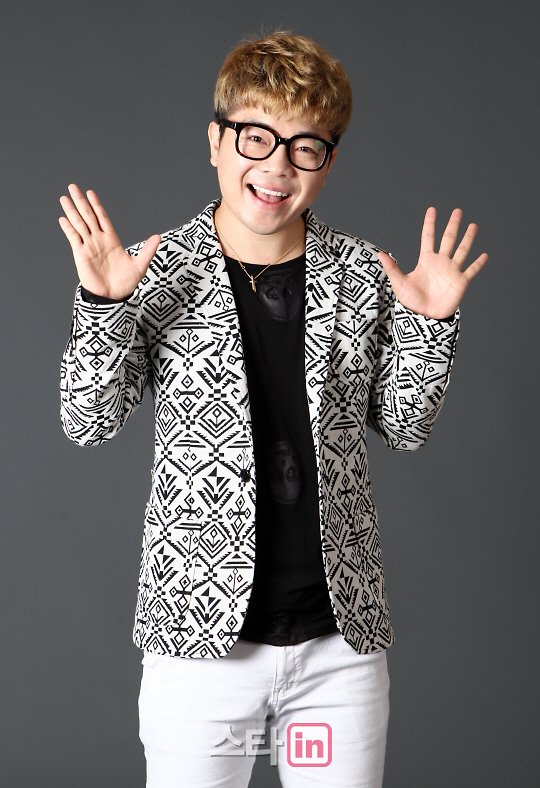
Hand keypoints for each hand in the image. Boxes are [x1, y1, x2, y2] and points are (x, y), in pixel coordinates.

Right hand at [58, 183, 160, 299]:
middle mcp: (98, 240)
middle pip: (88, 216)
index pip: (102, 217)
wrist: (113, 297)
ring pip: (79, 224)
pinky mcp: (81, 254)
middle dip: (81, 202)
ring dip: (72, 211)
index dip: (97, 205)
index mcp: (112, 240)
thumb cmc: (126, 283)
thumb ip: (147, 250)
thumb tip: (158, 236)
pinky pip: (73, 238)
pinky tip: (63, 218)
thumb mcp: (140, 265)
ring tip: (64, 197)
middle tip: (73, 187)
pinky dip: (68, 228)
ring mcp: (89, 246)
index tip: (91, 192)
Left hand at [377, 207, 488, 319]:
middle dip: (453, 225)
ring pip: (462, 250)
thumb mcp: (399, 283)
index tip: (432, 210)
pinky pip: (471, 270)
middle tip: (457, 210)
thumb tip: (379, 253)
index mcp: (426, 260)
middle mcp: (440, 263)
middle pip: (448, 239)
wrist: (425, 318)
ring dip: (468, 238)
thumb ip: (392, 267)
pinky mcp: (461, 282)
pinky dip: (478, 263)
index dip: (430, 223)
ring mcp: (452, 271)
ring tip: (473, 225)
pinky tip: (484, 254)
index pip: (428, 237)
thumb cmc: (411, 302)